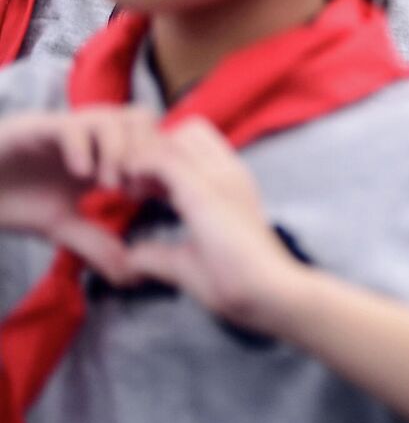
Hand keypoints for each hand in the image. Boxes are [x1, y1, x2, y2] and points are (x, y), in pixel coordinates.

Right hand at [0, 108, 158, 282]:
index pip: (152, 141)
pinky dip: (84, 148)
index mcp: (99, 154)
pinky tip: (80, 175)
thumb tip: (130, 274)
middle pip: (143, 119)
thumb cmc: (9, 198)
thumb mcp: (59, 225)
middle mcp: (88, 136)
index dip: (162, 166)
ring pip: (113, 117)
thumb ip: (94, 242)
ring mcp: (64, 130)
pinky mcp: (35, 128)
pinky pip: (71, 126)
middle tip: (135, 191)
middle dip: (148, 154)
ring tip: (108, 185)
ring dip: (120, 151)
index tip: (158, 198)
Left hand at [122, 121, 312, 336]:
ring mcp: (219, 177)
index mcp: (232, 184)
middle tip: (133, 186)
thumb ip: (160, 253)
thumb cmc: (236, 282)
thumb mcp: (189, 261)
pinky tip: (129, 194)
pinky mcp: (203, 191)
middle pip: (186, 129)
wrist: (265, 292)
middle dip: (154, 150)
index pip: (198, 143)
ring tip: (129, 190)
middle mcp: (229, 171)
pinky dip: (137, 168)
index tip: (144, 192)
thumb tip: (130, 259)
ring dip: (143, 157)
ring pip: (172, 136)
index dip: (165, 158)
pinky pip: (161, 158)